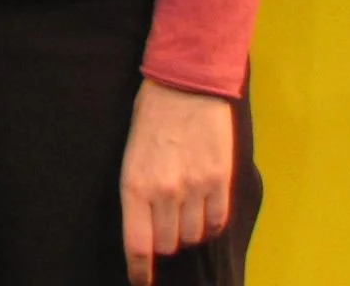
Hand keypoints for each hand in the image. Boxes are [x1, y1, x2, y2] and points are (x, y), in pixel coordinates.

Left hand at [120, 79, 233, 282]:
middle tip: (161, 227)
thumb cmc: (150, 116)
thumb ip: (138, 190)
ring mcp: (195, 188)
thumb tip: (145, 225)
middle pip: (168, 244)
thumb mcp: (130, 153)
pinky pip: (216, 221)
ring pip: (192, 236)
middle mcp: (165, 191)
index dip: (139, 269)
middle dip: (163, 242)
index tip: (140, 282)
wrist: (185, 84)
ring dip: (186, 231)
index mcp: (134, 183)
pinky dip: (209, 223)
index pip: (138, 242)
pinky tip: (202, 209)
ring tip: (182, 210)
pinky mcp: (220, 181)